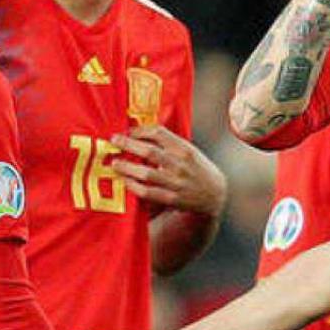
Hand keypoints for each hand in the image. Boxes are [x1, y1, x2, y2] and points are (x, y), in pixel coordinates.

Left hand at [109, 124, 225, 216]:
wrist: (215, 194)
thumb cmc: (197, 168)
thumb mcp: (189, 151)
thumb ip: (169, 143)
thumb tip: (140, 134)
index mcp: (184, 148)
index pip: (159, 133)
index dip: (140, 130)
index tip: (128, 131)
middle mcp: (180, 164)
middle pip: (149, 151)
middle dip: (128, 145)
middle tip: (113, 141)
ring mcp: (176, 182)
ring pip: (146, 173)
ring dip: (127, 167)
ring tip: (115, 163)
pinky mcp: (172, 199)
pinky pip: (148, 192)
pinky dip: (134, 186)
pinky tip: (125, 181)